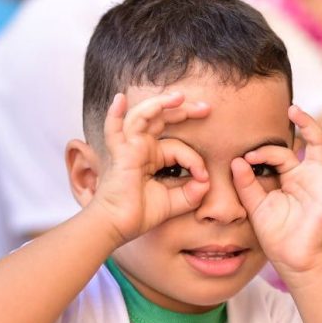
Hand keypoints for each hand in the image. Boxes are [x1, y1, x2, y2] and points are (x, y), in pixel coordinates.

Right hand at [91, 92, 210, 244]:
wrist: (120, 226)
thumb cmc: (142, 214)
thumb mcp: (177, 201)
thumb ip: (194, 191)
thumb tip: (206, 180)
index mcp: (154, 157)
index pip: (180, 147)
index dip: (195, 160)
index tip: (203, 178)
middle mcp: (141, 148)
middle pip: (163, 121)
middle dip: (185, 111)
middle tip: (206, 108)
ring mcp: (129, 147)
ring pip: (144, 117)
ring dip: (161, 104)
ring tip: (179, 97)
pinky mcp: (121, 153)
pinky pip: (115, 129)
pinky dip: (115, 114)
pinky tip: (120, 99)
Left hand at [232, 105, 321, 277]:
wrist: (290, 260)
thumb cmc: (276, 234)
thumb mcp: (255, 205)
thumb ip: (246, 183)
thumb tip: (236, 160)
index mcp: (293, 176)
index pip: (283, 153)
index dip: (265, 151)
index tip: (248, 157)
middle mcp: (312, 177)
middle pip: (317, 143)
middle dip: (308, 125)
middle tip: (294, 109)